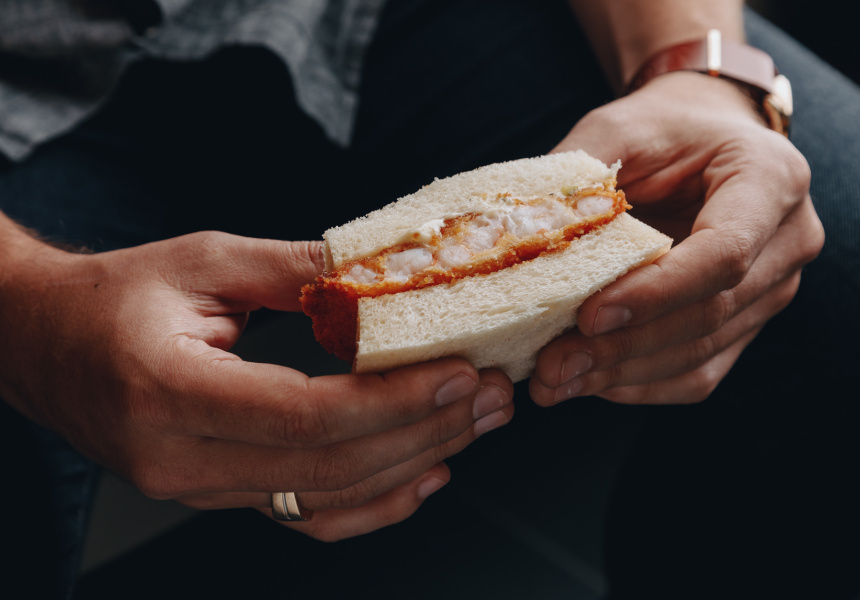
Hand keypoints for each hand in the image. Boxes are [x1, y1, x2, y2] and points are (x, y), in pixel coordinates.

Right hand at [0, 229, 512, 540]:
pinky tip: (424, 474)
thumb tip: (381, 270)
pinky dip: (372, 503)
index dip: (392, 401)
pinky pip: (304, 515)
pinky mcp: (214, 493)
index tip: (460, 374)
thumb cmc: (117, 296)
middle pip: (328, 465)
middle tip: (490, 397)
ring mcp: (195, 488)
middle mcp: (178, 458)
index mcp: (168, 389)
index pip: (304, 415)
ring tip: (474, 426)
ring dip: (412, 464)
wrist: (46, 342)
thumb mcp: (203, 261)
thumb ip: (295, 269)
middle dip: (424, 431)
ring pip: (326, 498)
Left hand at [530, 72, 823, 405]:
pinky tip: (587, 383)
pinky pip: (697, 373)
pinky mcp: (744, 324)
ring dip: (622, 375)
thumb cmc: (661, 130)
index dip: (655, 292)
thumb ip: (578, 175)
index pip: (724, 252)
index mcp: (770, 180)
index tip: (588, 316)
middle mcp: (786, 242)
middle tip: (552, 365)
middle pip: (710, 313)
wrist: (700, 141)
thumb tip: (516, 237)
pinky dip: (639, 385)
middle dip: (624, 347)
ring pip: (700, 353)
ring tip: (554, 381)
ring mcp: (771, 291)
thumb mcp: (618, 128)